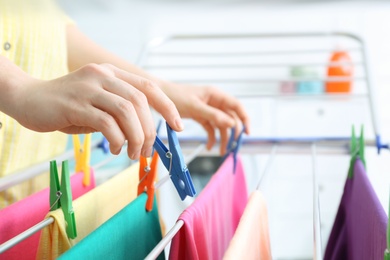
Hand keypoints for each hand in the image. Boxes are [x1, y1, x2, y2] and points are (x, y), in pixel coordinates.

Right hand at [12, 63, 182, 158]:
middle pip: (140, 100)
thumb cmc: (67, 106)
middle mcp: (102, 75)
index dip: (167, 106)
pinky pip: (106, 122)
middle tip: (146, 150)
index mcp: (111, 73)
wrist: (27, 99)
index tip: (178, 126)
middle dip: (150, 130)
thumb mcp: (98, 104)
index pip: (148, 86)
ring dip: (136, 137)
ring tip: (132, 153)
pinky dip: (117, 139)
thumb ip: (119, 112)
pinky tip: (115, 148)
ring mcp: (88, 87)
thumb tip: (145, 133)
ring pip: (126, 110)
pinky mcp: (74, 104)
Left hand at [160, 83, 249, 154]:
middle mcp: (215, 102)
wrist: (159, 96)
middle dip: (233, 133)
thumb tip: (232, 124)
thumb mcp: (195, 107)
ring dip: (222, 138)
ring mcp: (208, 110)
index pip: (237, 106)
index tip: (247, 133)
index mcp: (216, 95)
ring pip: (221, 125)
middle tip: (232, 147)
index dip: (245, 119)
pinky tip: (209, 146)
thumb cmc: (176, 96)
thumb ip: (214, 115)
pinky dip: (211, 137)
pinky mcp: (201, 116)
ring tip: (221, 152)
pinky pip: (211, 128)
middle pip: (231, 118)